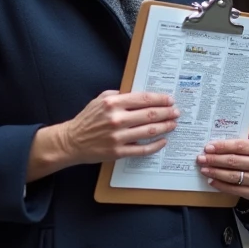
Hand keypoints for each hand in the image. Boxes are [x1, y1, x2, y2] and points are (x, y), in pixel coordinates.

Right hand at [53, 90, 179, 165]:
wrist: (71, 141)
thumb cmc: (87, 119)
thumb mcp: (100, 99)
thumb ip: (119, 95)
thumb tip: (141, 95)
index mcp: (113, 103)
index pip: (143, 99)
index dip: (160, 99)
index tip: (170, 99)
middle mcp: (117, 119)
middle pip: (150, 114)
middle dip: (167, 113)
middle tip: (176, 112)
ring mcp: (118, 137)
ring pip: (149, 131)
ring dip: (165, 127)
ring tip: (173, 124)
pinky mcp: (118, 152)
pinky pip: (142, 149)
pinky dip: (155, 145)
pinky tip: (163, 141)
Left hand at [197, 138, 248, 200]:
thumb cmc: (247, 158)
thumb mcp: (245, 148)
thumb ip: (232, 146)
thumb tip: (210, 148)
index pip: (239, 146)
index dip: (222, 146)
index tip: (207, 148)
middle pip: (234, 161)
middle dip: (215, 160)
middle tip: (201, 159)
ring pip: (233, 176)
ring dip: (215, 172)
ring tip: (204, 170)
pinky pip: (234, 189)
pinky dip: (220, 185)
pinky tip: (211, 181)